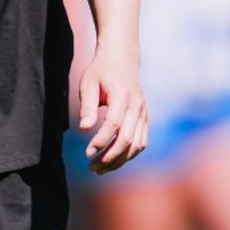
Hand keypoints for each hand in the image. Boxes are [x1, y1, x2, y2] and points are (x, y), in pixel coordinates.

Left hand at [76, 46, 148, 174]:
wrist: (122, 59)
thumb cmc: (101, 71)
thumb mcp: (88, 84)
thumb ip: (87, 107)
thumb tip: (85, 129)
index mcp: (122, 96)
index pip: (114, 125)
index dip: (101, 141)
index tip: (87, 153)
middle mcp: (137, 106)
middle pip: (127, 139)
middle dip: (110, 157)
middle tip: (92, 168)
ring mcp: (144, 113)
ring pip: (136, 145)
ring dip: (119, 160)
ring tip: (100, 169)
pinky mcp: (145, 118)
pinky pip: (141, 142)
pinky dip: (129, 155)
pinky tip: (113, 161)